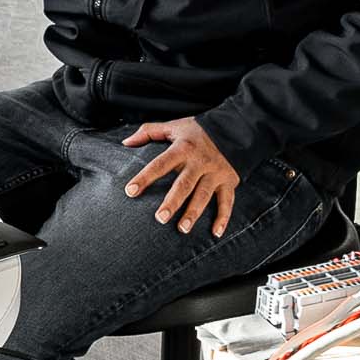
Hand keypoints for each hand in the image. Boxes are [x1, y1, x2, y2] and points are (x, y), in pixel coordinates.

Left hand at [120, 117, 241, 236]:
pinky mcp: (229, 181)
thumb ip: (149, 132)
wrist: (232, 128)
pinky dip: (224, 218)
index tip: (130, 191)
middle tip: (160, 218)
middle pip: (184, 184)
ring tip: (182, 229)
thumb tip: (126, 142)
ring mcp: (216, 172)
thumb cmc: (197, 131)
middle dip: (172, 202)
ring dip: (193, 213)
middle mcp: (200, 161)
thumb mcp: (173, 126)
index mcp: (183, 148)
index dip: (145, 177)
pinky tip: (216, 233)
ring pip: (204, 195)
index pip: (160, 164)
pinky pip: (227, 201)